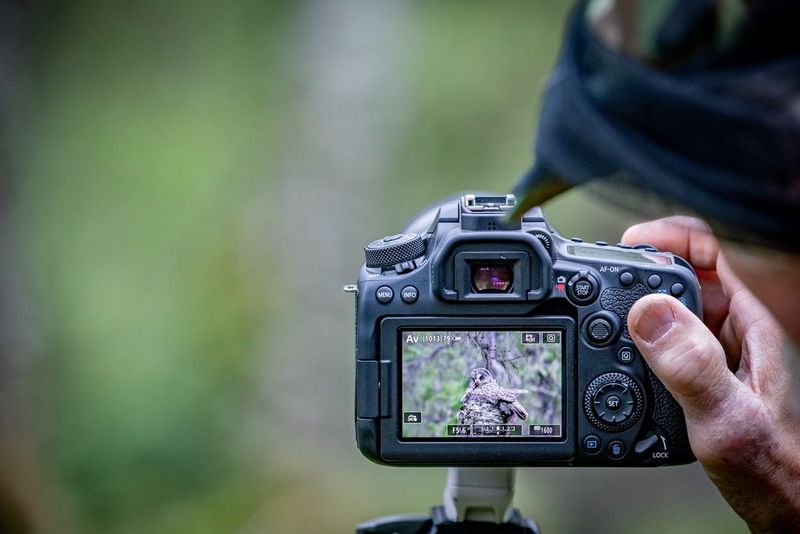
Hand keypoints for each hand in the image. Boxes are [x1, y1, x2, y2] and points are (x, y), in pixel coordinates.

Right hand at [622, 216, 799, 532]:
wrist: (773, 504)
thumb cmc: (768, 468)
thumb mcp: (724, 418)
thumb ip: (689, 366)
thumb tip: (648, 313)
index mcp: (750, 326)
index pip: (717, 253)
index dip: (672, 236)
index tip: (630, 243)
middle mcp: (733, 332)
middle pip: (686, 273)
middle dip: (644, 268)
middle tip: (605, 276)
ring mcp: (715, 350)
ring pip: (671, 305)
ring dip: (637, 304)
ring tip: (603, 311)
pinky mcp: (698, 370)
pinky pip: (663, 337)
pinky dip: (635, 334)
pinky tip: (619, 351)